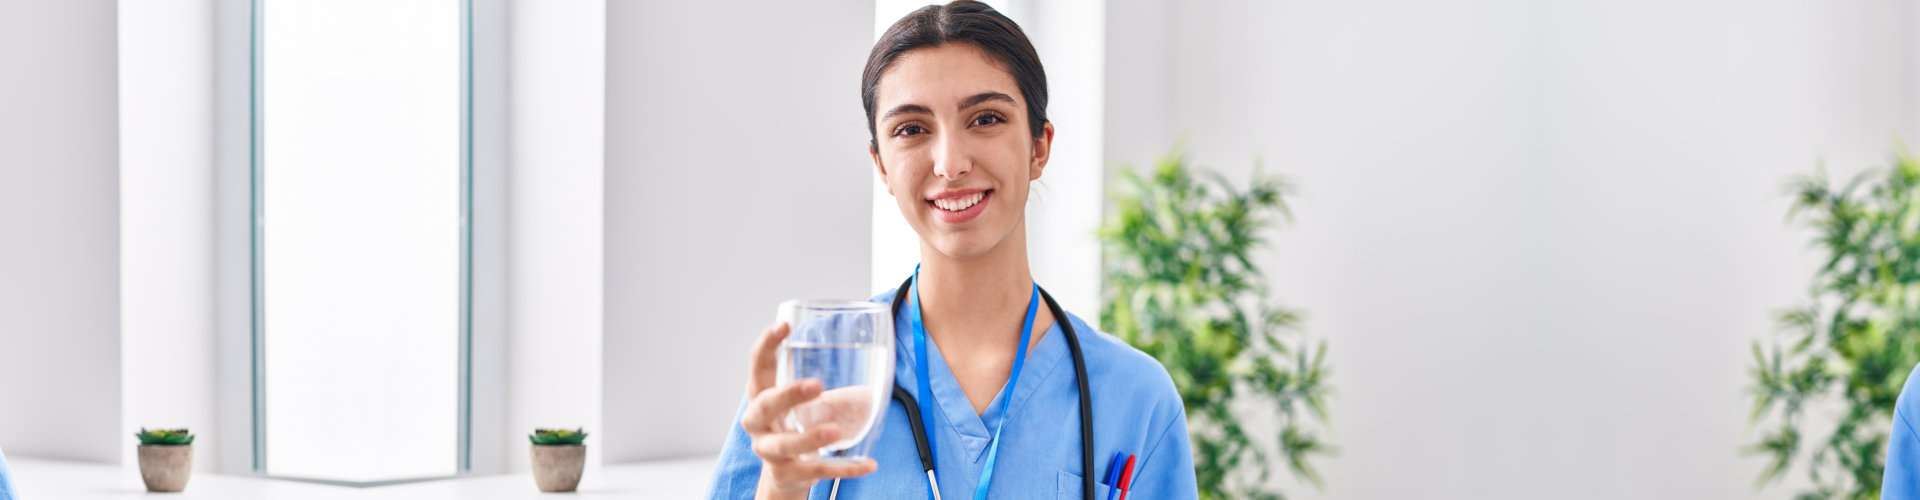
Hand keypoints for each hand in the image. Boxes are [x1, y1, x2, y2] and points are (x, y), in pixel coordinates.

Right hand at [743, 321, 878, 498]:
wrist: (785, 473)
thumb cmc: (797, 424)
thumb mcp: (803, 399)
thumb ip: (823, 376)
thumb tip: (876, 349)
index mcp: (762, 394)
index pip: (758, 365)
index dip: (767, 345)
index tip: (783, 326)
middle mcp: (758, 421)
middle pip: (765, 405)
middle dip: (788, 395)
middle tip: (816, 385)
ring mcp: (769, 450)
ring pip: (783, 444)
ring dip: (808, 437)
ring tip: (835, 431)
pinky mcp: (787, 474)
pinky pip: (815, 471)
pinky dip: (844, 469)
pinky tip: (868, 464)